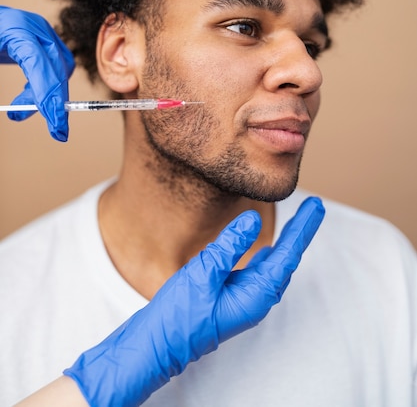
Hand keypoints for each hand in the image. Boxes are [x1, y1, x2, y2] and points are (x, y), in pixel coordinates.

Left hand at [0, 6, 74, 140]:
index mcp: (18, 29)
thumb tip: (12, 113)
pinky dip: (47, 86)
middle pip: (57, 68)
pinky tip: (30, 97)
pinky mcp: (44, 42)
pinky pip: (56, 68)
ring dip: (49, 96)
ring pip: (61, 70)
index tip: (55, 123)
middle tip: (57, 132)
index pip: (40, 64)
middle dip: (57, 102)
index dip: (48, 95)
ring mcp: (43, 35)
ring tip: (20, 112)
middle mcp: (36, 30)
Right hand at [64, 196, 324, 406]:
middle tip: (314, 207)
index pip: (287, 255)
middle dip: (300, 232)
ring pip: (272, 265)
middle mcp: (255, 299)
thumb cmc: (178, 315)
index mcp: (255, 295)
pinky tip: (265, 247)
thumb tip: (253, 220)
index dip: (303, 228)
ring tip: (298, 222)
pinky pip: (256, 271)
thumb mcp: (203, 273)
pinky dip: (266, 253)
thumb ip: (229, 245)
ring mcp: (243, 300)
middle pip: (285, 259)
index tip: (315, 207)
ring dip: (285, 242)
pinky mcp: (230, 298)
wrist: (156, 346)